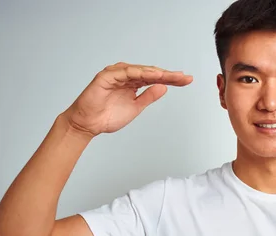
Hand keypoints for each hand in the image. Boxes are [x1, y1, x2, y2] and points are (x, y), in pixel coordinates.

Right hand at [62, 62, 192, 136]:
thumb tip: (165, 87)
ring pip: (141, 70)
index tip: (187, 80)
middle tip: (184, 77)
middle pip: (151, 72)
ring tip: (172, 76)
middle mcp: (126, 76)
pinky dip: (140, 72)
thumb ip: (149, 96)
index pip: (155, 79)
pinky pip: (126, 72)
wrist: (88, 124)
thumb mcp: (136, 107)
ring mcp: (116, 74)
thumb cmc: (108, 116)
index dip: (171, 79)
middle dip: (168, 75)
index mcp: (133, 83)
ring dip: (157, 72)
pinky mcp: (107, 76)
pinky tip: (153, 75)